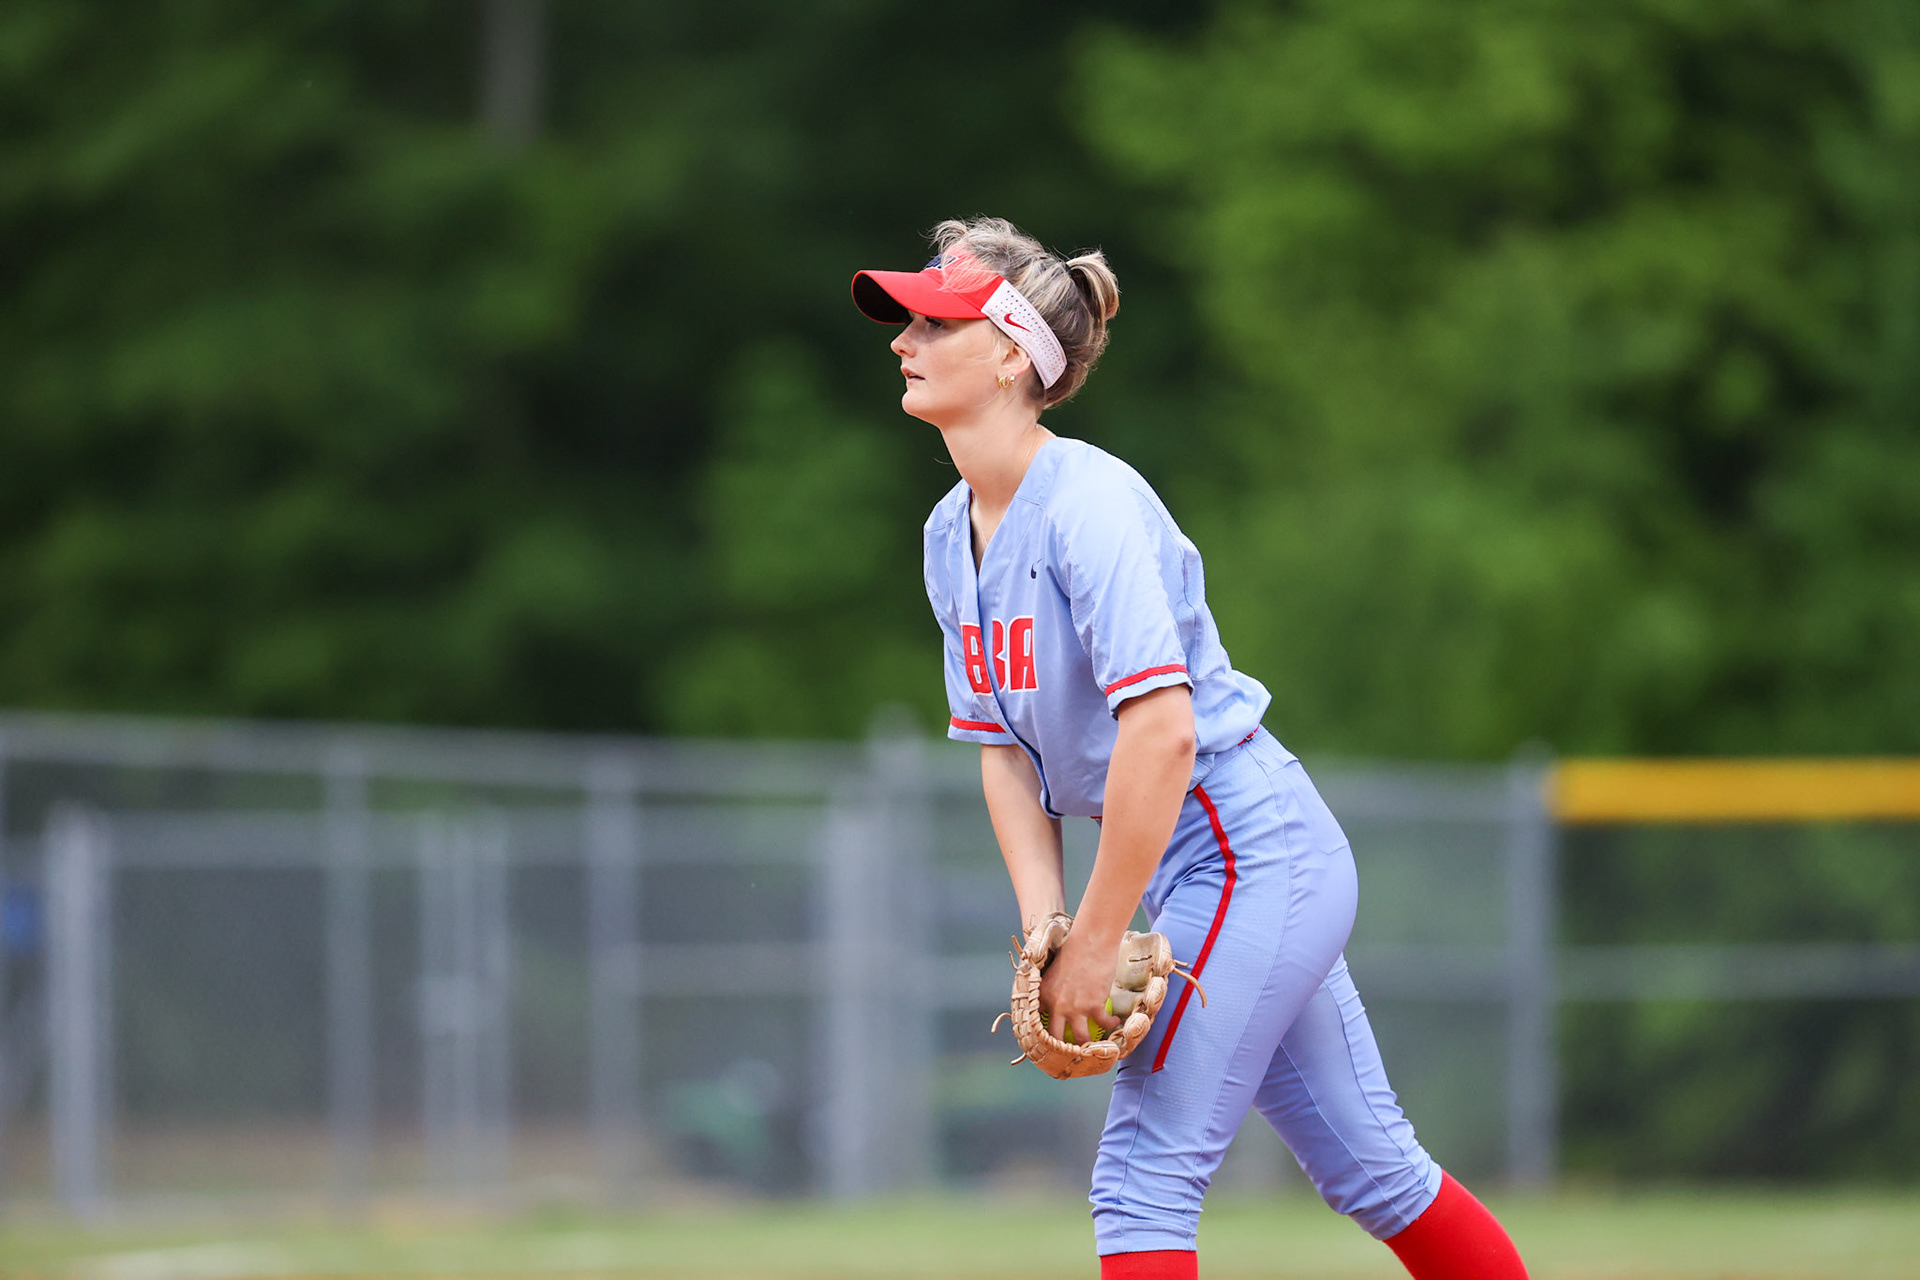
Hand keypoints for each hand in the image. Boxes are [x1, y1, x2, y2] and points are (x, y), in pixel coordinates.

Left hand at [1040, 925, 1124, 1045]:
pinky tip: (1114, 1022)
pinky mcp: (1094, 1006)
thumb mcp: (1054, 972)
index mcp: (1044, 995)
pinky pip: (1104, 1024)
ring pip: (1080, 1038)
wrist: (1091, 941)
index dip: (1042, 1035)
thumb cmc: (1074, 951)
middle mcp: (1056, 1005)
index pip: (1037, 1022)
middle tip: (1068, 1054)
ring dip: (1087, 1044)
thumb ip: (1054, 990)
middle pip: (1055, 1038)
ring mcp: (1075, 1008)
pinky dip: (1111, 1024)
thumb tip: (1059, 1002)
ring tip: (1092, 1046)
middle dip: (1060, 1050)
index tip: (1048, 1043)